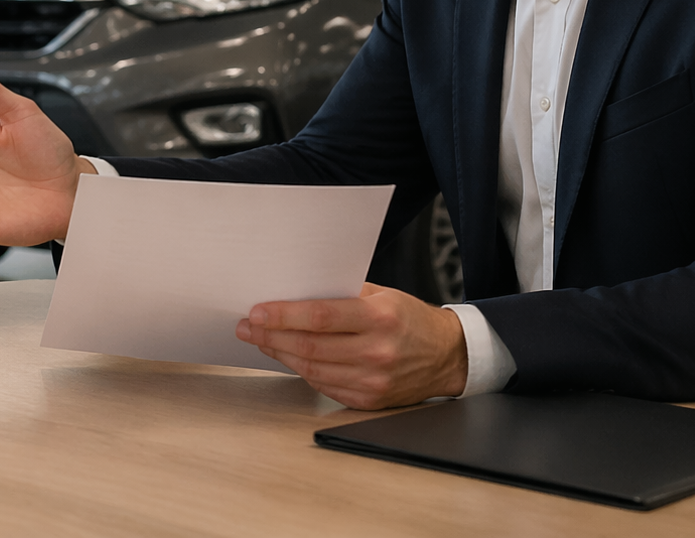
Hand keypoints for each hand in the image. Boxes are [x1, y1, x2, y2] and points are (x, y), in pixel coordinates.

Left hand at [236, 283, 468, 408]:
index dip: (283, 315)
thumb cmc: (410, 318)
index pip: (320, 317)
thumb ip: (341, 295)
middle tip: (247, 326)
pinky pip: (325, 386)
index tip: (257, 312)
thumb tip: (294, 293)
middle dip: (271, 335)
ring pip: (312, 369)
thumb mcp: (382, 294)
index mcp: (380, 317)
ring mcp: (374, 380)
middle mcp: (377, 351)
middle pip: (310, 346)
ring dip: (280, 354)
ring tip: (261, 340)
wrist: (447, 355)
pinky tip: (288, 358)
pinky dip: (302, 371)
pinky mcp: (370, 400)